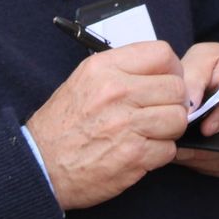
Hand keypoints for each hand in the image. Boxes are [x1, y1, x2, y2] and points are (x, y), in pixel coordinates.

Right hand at [25, 40, 187, 209]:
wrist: (40, 164)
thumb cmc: (62, 124)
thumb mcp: (84, 80)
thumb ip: (121, 70)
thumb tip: (160, 70)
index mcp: (104, 68)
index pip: (162, 54)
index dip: (172, 69)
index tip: (167, 81)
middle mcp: (117, 92)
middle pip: (176, 88)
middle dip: (173, 102)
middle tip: (159, 112)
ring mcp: (127, 124)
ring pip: (178, 119)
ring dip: (169, 129)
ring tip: (150, 133)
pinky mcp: (134, 156)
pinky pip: (169, 149)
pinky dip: (160, 153)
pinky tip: (141, 152)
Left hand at [173, 42, 218, 177]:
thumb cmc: (216, 65)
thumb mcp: (205, 58)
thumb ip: (195, 77)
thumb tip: (188, 107)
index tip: (205, 129)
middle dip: (207, 146)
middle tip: (179, 146)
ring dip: (201, 157)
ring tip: (175, 151)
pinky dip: (201, 163)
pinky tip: (182, 155)